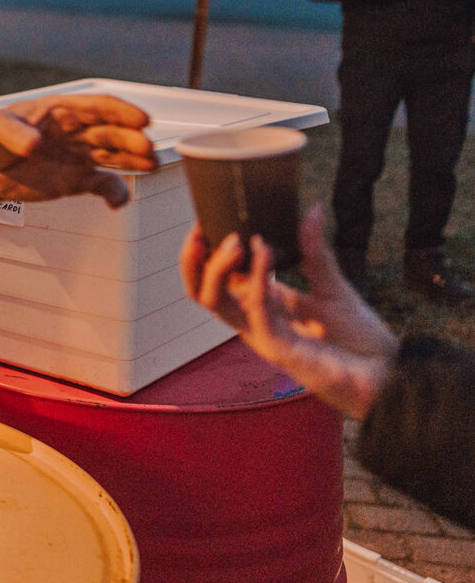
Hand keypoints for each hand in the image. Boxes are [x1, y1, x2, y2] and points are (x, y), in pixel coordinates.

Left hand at [0, 93, 154, 208]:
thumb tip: (34, 142)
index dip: (121, 111)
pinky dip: (114, 193)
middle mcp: (76, 132)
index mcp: (61, 111)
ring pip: (115, 155)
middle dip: (132, 138)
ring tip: (152, 165)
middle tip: (147, 148)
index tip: (141, 119)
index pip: (98, 107)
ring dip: (134, 159)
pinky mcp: (76, 180)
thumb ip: (15, 134)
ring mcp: (79, 156)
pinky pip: (103, 184)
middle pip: (112, 132)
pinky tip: (118, 202)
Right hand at [179, 204, 397, 419]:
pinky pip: (255, 311)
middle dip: (193, 260)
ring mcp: (262, 334)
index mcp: (265, 303)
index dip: (207, 250)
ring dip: (216, 269)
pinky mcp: (277, 347)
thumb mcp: (333, 285)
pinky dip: (256, 279)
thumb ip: (315, 251)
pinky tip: (267, 251)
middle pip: (203, 292)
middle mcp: (256, 318)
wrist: (388, 373)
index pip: (219, 277)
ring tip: (236, 242)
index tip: (212, 216)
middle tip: (201, 230)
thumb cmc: (360, 338)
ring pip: (213, 303)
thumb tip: (312, 209)